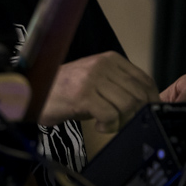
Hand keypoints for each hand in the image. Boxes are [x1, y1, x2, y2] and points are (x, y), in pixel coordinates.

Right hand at [39, 51, 159, 133]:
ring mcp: (93, 79)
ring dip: (123, 121)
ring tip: (110, 124)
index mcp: (110, 59)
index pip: (144, 80)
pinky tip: (99, 126)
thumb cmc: (66, 91)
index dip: (152, 100)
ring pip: (128, 105)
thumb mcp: (96, 81)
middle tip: (126, 124)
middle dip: (137, 114)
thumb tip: (145, 104)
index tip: (149, 114)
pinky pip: (111, 115)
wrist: (34, 92)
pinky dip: (109, 126)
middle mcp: (103, 65)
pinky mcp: (83, 95)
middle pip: (139, 94)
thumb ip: (119, 86)